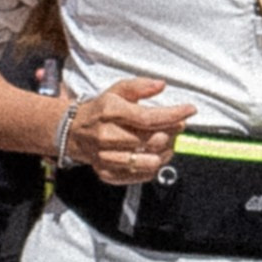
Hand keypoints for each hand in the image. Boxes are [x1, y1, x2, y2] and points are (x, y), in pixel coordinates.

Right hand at [62, 73, 194, 180]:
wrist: (72, 131)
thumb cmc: (100, 111)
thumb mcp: (116, 90)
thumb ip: (139, 86)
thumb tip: (161, 85)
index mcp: (111, 112)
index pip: (149, 118)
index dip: (174, 115)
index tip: (189, 111)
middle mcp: (107, 136)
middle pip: (152, 140)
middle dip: (172, 132)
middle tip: (176, 126)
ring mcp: (106, 157)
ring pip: (149, 161)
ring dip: (165, 152)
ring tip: (166, 141)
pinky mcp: (108, 173)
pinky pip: (141, 175)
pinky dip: (153, 166)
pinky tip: (153, 154)